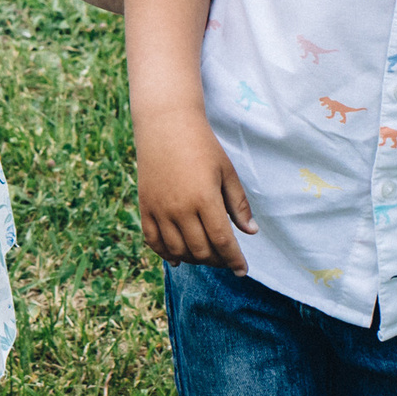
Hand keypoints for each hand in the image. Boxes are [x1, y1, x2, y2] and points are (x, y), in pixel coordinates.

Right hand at [137, 119, 255, 273]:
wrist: (166, 125)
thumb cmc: (202, 146)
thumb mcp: (227, 172)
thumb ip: (239, 204)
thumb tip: (251, 232)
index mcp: (205, 199)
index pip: (223, 241)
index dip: (234, 260)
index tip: (242, 270)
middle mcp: (180, 209)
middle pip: (201, 250)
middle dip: (217, 260)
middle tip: (225, 259)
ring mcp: (160, 209)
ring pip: (177, 250)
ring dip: (194, 259)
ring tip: (205, 256)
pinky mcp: (145, 207)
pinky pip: (153, 240)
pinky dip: (166, 253)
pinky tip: (178, 257)